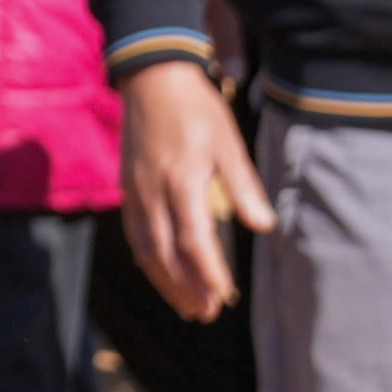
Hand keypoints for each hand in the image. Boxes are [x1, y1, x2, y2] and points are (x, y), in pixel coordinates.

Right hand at [117, 63, 268, 322]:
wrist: (150, 77)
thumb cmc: (196, 107)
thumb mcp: (228, 142)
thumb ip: (244, 187)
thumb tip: (264, 226)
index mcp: (182, 181)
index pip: (193, 241)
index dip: (207, 273)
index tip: (223, 296)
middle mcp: (153, 192)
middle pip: (165, 255)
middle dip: (184, 288)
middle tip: (204, 314)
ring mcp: (135, 192)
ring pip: (145, 249)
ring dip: (165, 281)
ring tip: (185, 304)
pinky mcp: (127, 188)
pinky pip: (135, 233)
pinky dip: (150, 259)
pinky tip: (163, 270)